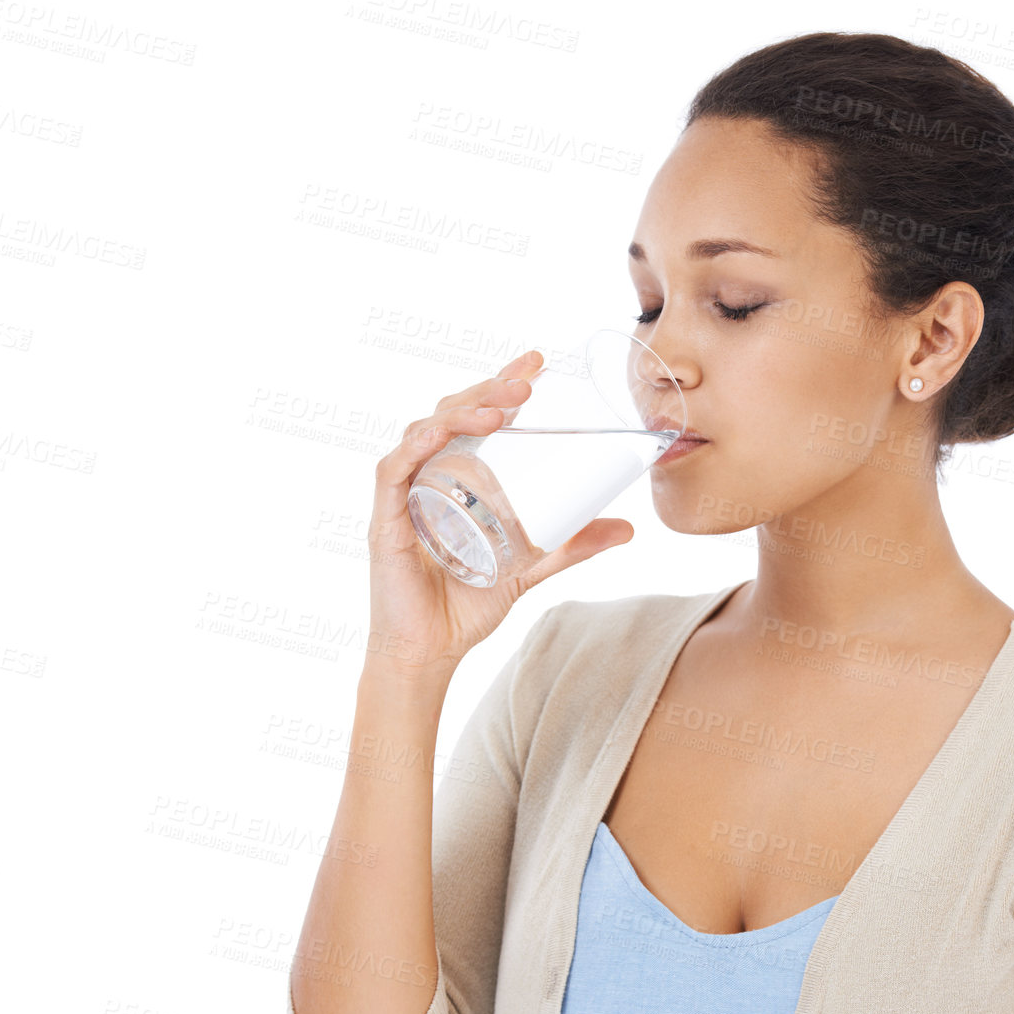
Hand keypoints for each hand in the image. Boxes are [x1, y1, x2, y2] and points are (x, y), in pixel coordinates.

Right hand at [363, 349, 634, 674]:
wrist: (430, 653)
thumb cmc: (466, 606)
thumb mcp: (530, 568)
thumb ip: (572, 546)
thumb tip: (628, 529)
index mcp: (454, 476)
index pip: (475, 415)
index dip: (501, 381)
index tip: (537, 360)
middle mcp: (425, 475)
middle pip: (451, 412)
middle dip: (489, 387)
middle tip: (529, 379)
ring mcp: (403, 495)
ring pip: (425, 430)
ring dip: (463, 409)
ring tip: (504, 405)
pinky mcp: (385, 520)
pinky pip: (393, 470)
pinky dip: (416, 445)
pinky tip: (440, 431)